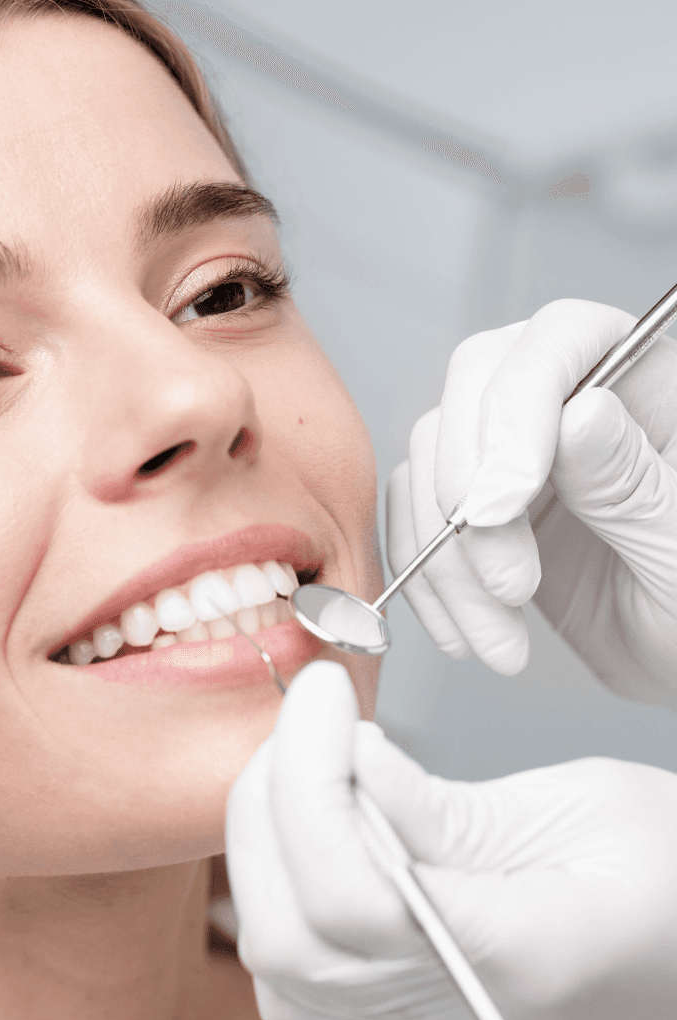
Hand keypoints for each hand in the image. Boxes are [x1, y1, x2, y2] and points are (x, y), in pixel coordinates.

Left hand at [226, 660, 676, 1019]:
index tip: (324, 695)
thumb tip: (346, 758)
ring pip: (278, 959)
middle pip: (293, 939)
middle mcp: (455, 1017)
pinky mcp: (398, 1017)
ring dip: (266, 838)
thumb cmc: (672, 877)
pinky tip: (313, 816)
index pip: (358, 898)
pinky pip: (293, 969)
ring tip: (306, 754)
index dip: (314, 784)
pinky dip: (278, 878)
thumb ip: (447, 804)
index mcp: (523, 963)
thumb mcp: (584, 807)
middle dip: (274, 804)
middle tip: (309, 714)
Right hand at [386, 299, 676, 707]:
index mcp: (646, 384)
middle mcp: (574, 401)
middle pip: (474, 388)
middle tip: (507, 584)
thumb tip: (579, 411)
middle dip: (468, 495)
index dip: (515, 409)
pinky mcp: (483, 513)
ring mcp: (520, 457)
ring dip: (446, 561)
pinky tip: (466, 633)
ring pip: (433, 463)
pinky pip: (418, 521)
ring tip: (499, 635)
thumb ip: (632, 482)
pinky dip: (426, 583)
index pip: (559, 339)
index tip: (504, 504)